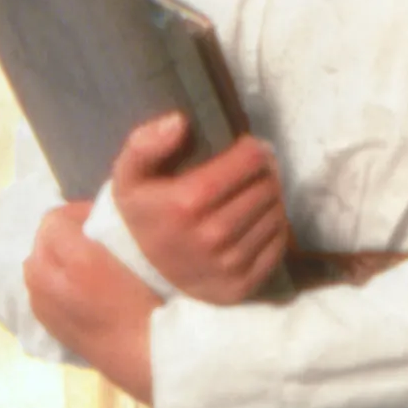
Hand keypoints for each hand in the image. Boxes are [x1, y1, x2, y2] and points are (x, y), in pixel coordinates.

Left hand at [23, 202, 157, 401]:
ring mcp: (42, 304)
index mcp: (75, 260)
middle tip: (94, 239)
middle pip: (40, 240)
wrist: (146, 357)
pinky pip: (38, 289)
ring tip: (86, 263)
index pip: (55, 218)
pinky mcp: (45, 323)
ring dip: (54, 257)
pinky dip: (51, 281)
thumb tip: (97, 217)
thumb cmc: (152, 302)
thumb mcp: (140, 253)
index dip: (77, 212)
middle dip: (63, 234)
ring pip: (35, 265)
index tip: (100, 218)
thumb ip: (111, 229)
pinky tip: (77, 288)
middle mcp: (49, 280)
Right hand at [111, 112, 292, 305]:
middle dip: (265, 173)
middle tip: (255, 172)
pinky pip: (277, 244)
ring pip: (275, 214)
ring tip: (255, 194)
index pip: (250, 161)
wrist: (136, 275)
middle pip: (267, 187)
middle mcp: (212, 235)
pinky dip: (274, 228)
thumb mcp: (129, 175)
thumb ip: (145, 144)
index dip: (255, 150)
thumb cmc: (142, 215)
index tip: (248, 150)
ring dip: (271, 199)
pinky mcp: (242, 285)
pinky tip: (256, 221)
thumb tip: (179, 121)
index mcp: (186, 202)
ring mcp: (229, 264)